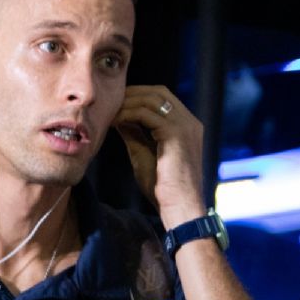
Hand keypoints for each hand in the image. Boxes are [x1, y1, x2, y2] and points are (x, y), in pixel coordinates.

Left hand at [114, 85, 206, 227]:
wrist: (179, 206)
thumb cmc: (163, 187)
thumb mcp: (144, 153)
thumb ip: (135, 134)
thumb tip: (120, 118)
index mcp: (187, 125)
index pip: (162, 97)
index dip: (139, 95)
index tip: (117, 102)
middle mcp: (189, 121)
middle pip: (159, 92)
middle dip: (133, 93)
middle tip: (111, 101)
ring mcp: (185, 125)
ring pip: (153, 99)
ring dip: (128, 102)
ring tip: (110, 111)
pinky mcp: (176, 133)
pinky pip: (147, 114)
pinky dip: (129, 114)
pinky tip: (115, 121)